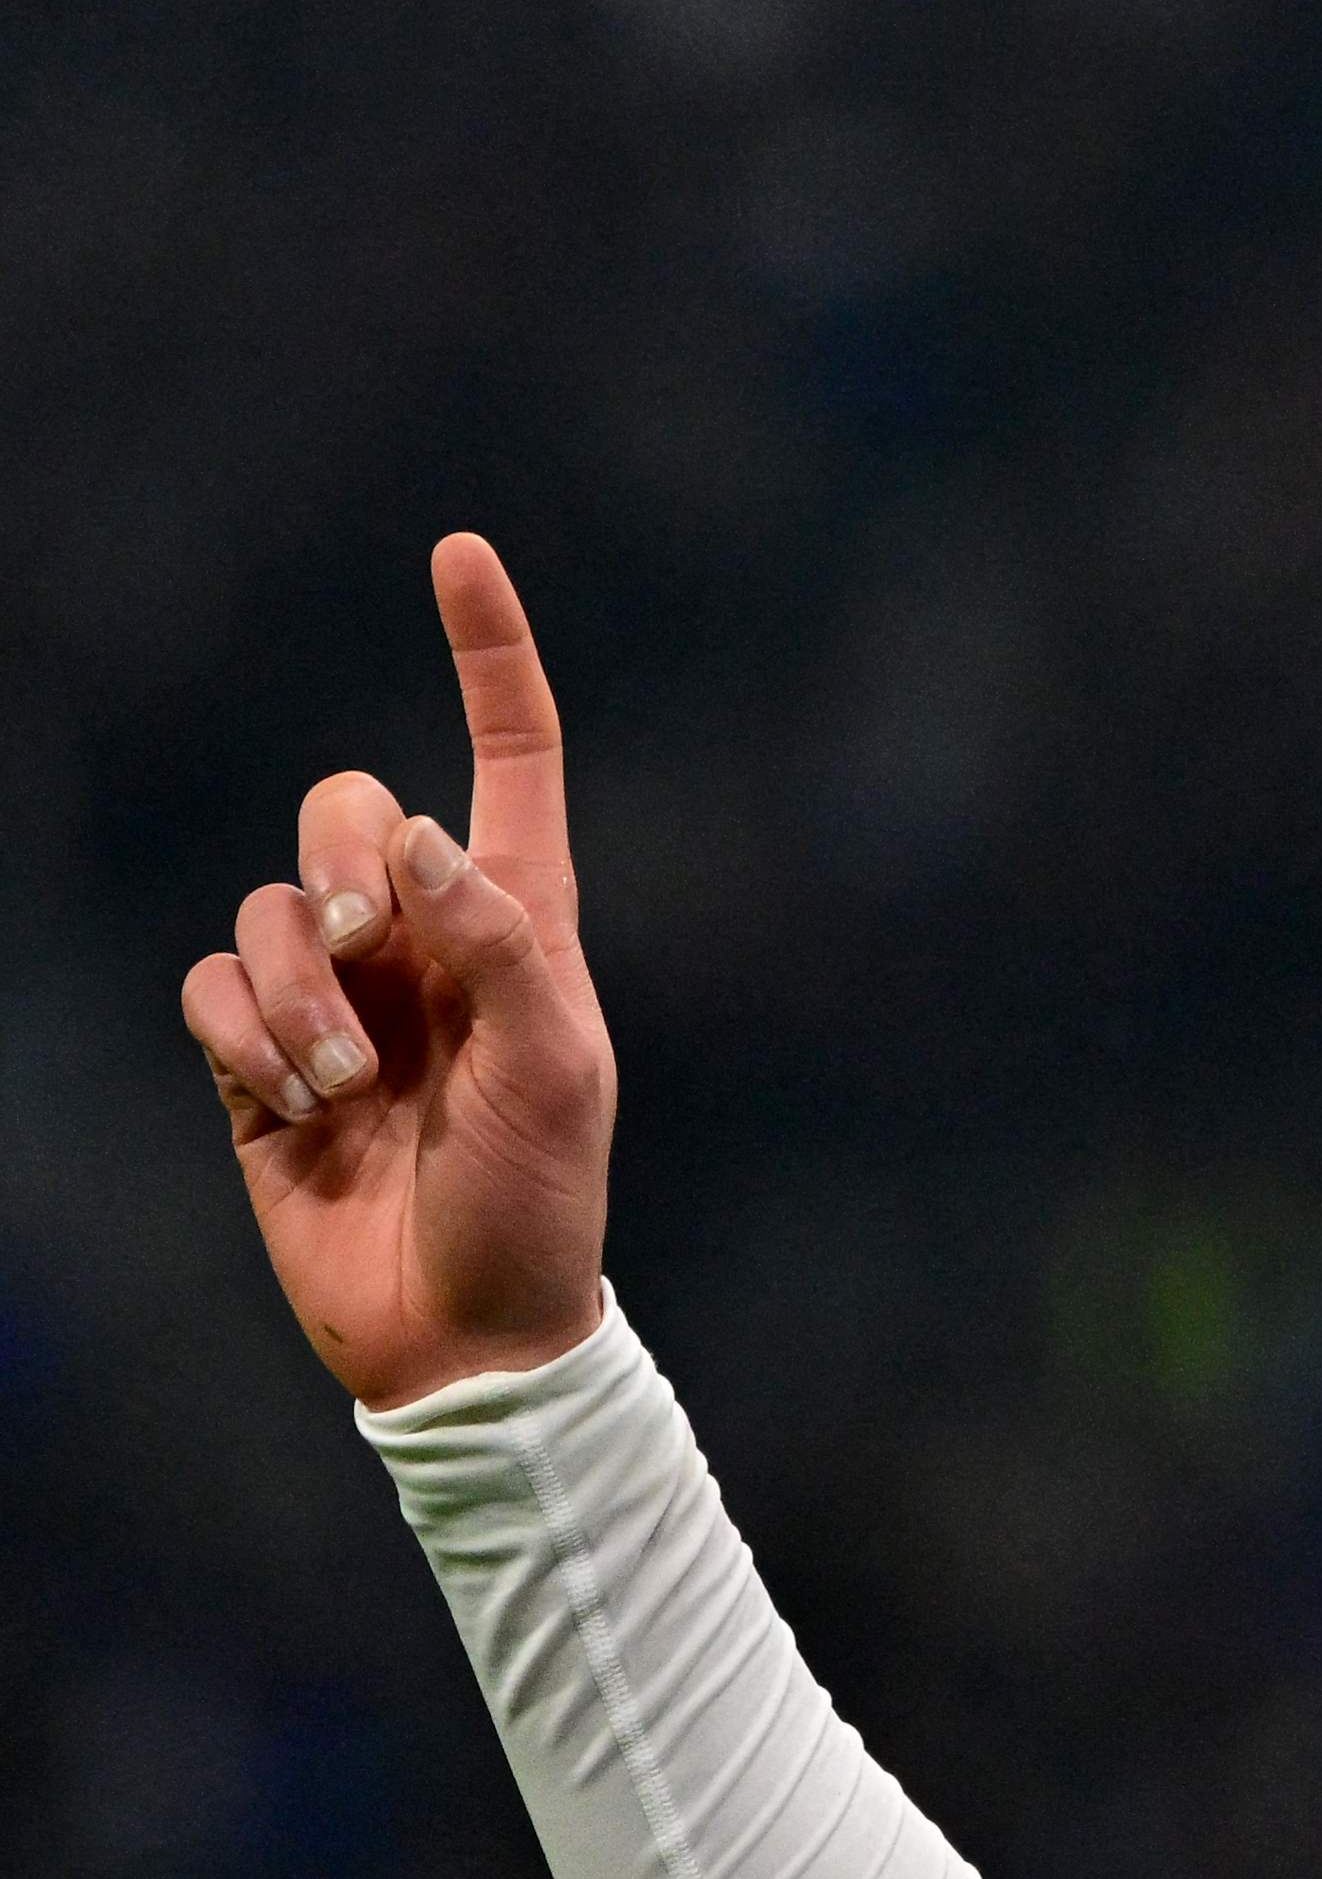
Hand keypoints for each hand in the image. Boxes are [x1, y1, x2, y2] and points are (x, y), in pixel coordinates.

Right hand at [181, 535, 614, 1408]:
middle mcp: (424, 942)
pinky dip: (239, 1036)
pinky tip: (290, 1106)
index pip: (508, 760)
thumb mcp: (557, 1070)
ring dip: (289, 990)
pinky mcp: (257, 1061)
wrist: (464, 1327)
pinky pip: (207, 988)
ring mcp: (336, 997)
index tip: (458, 551)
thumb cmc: (540, 1201)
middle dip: (336, 869)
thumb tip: (415, 834)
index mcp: (522, 924)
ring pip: (262, 908)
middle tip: (366, 958)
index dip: (488, 655)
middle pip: (344, 811)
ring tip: (340, 1082)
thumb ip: (498, 941)